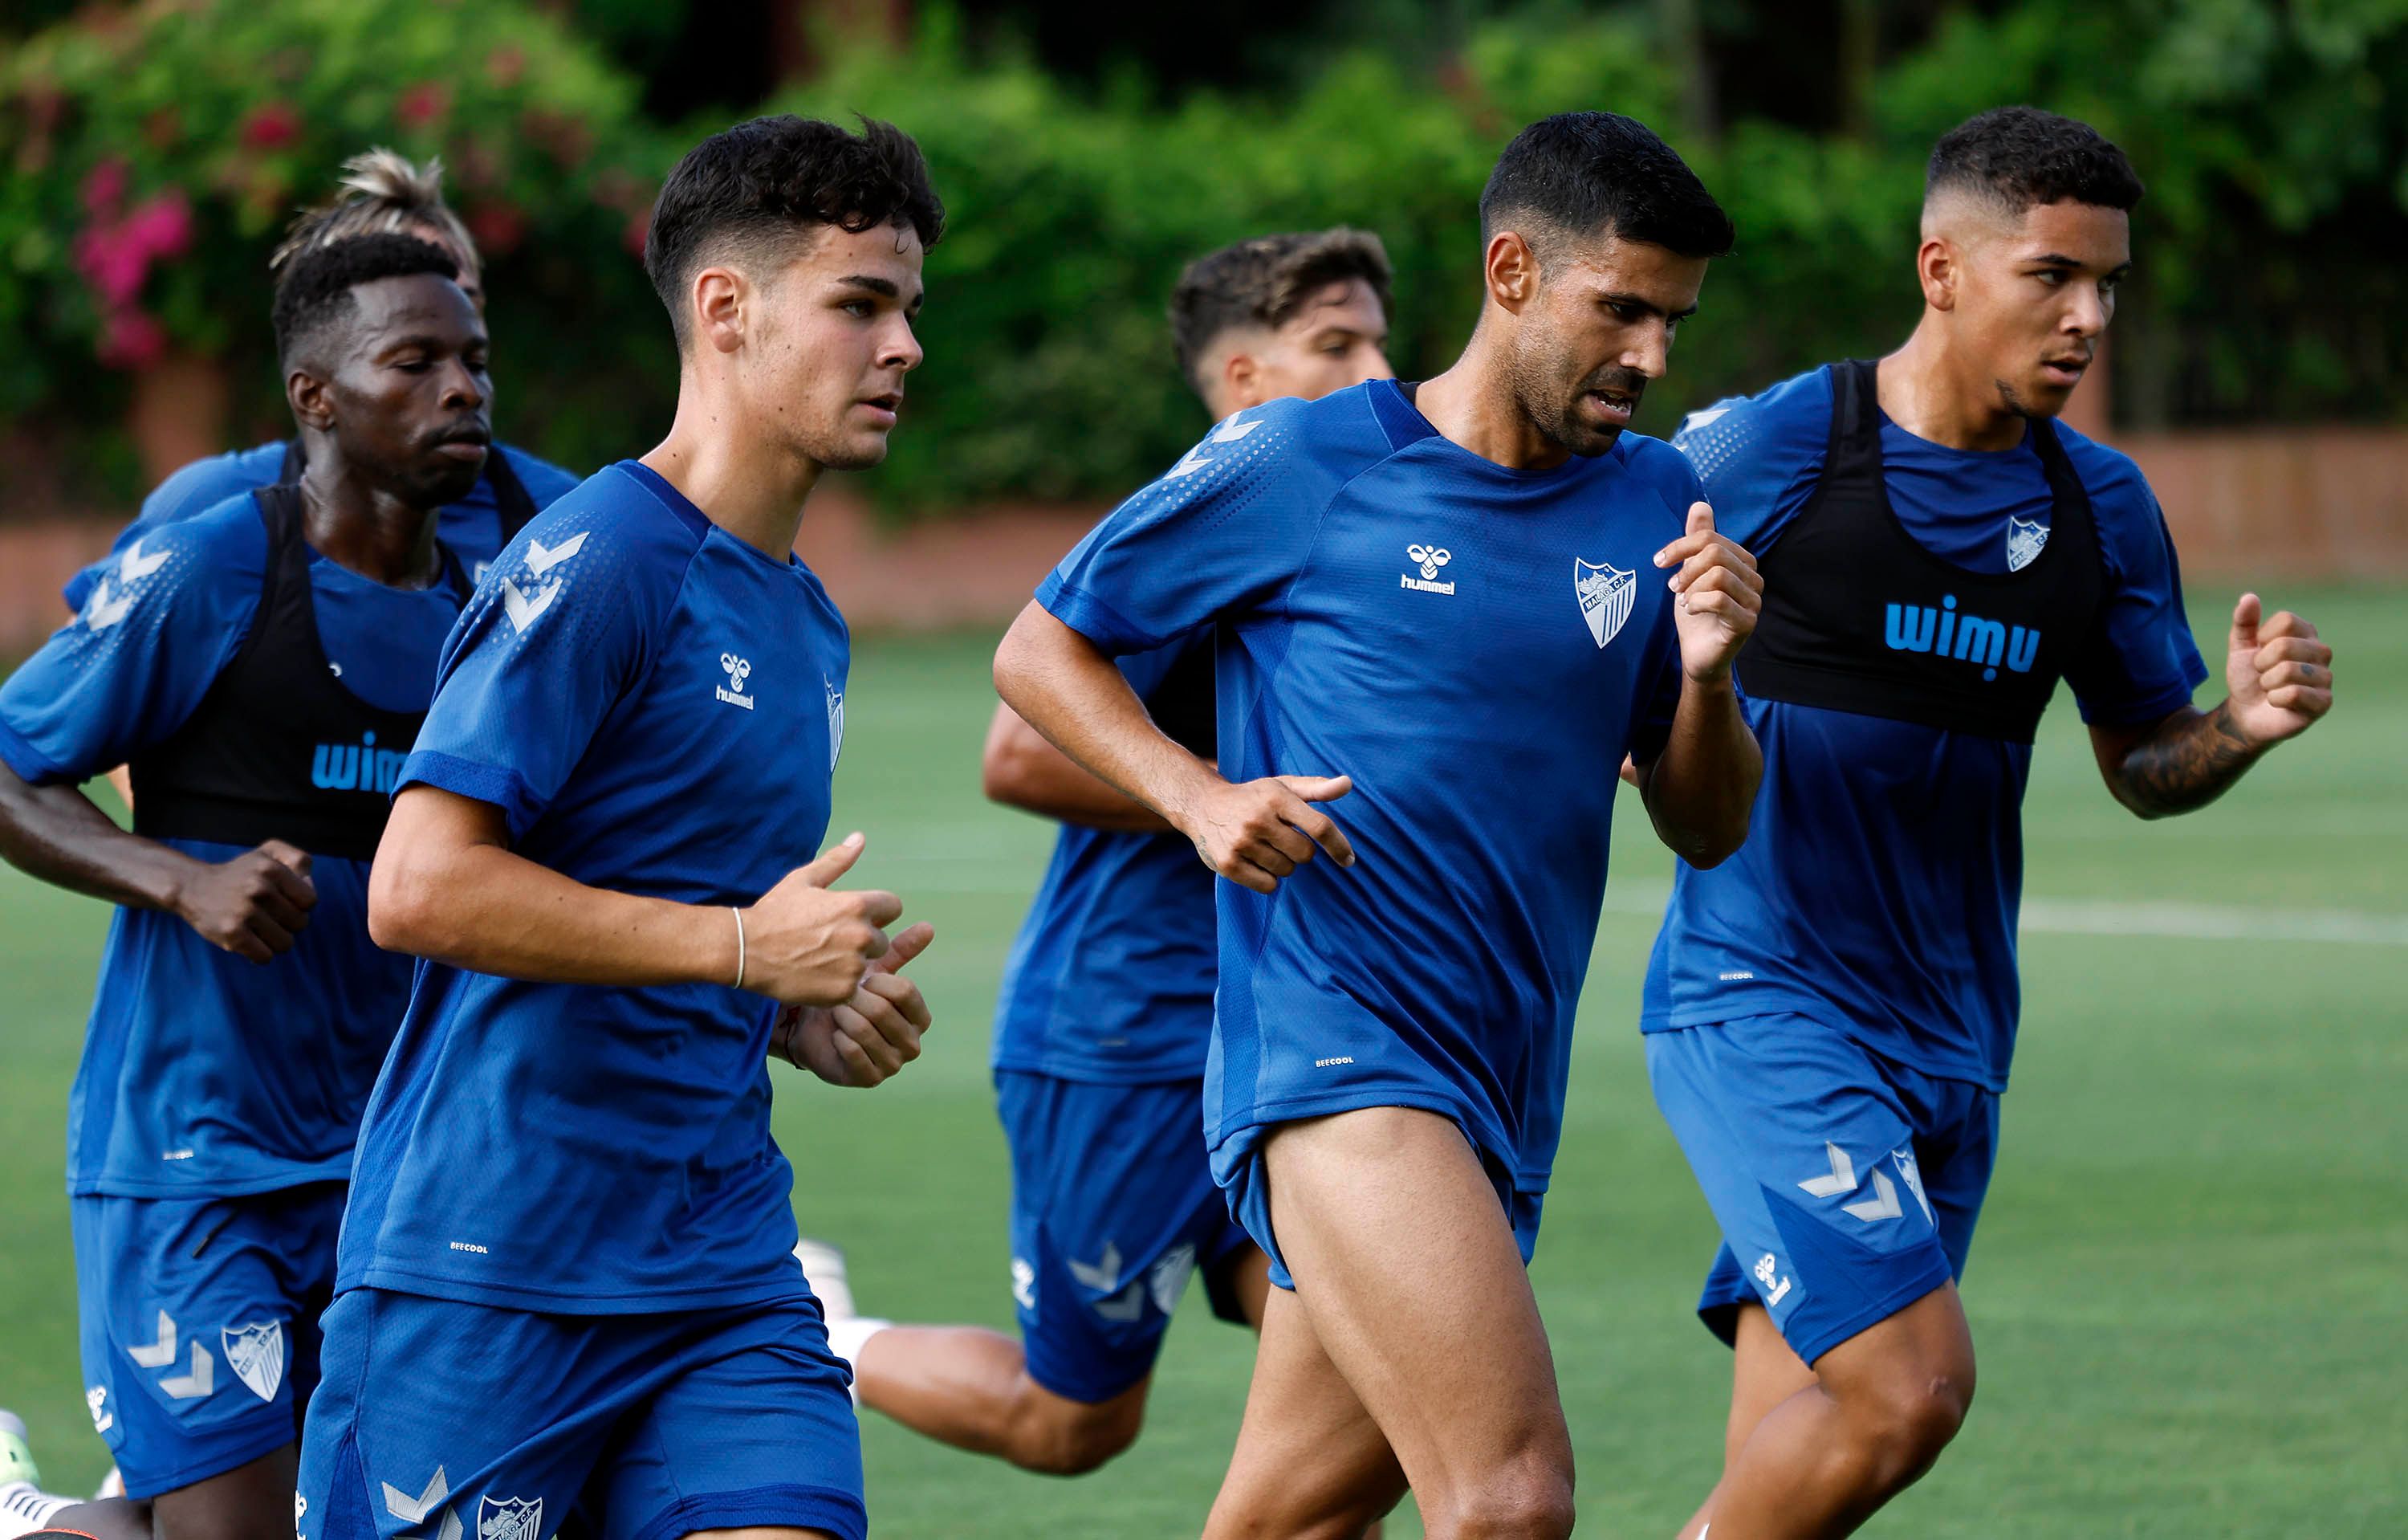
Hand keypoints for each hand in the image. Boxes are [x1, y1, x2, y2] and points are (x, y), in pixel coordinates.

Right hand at [172, 840, 314, 962]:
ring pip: (285, 943)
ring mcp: (244, 912)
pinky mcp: (231, 933)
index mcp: (271, 868)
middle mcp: (259, 888)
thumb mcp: (269, 853)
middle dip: (288, 924)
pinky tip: (249, 941)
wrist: (192, 887)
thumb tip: (310, 884)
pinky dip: (260, 954)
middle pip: (300, 924)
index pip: (310, 901)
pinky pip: (265, 957)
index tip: (285, 902)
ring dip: (275, 941)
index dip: (301, 906)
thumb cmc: (241, 873)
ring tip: (260, 929)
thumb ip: (299, 861)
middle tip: (269, 916)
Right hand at [737, 833, 902, 1006]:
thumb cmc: (775, 912)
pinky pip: (854, 988)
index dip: (876, 913)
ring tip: (820, 960)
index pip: (893, 908)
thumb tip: (860, 839)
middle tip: (830, 942)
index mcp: (857, 906)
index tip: (853, 918)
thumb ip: (837, 861)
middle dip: (863, 941)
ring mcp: (854, 966)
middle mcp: (861, 936)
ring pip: (868, 965)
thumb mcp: (803, 880)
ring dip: (851, 964)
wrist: (746, 950)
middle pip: (881, 940)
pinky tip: (817, 977)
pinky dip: (839, 985)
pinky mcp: (843, 991)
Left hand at [774, 921, 934, 1085]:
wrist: (817, 1030)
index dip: (877, 981)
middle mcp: (913, 1044)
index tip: (860, 978)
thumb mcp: (874, 972)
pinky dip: (839, 1037)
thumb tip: (929, 926)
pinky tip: (834, 1033)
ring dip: (844, 1016)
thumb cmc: (852, 999)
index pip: (905, 991)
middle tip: (840, 993)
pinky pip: (853, 1052)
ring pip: (866, 1031)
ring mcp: (893, 1064)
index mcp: (920, 1018)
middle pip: (884, 1011)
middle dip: (856, 999)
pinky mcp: (870, 1079)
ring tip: (835, 1008)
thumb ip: (901, 951)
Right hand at [1176, 774, 1355, 894]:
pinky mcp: (1228, 864)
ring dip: (1282, 864)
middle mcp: (1258, 819)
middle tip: (1281, 838)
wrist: (1202, 805)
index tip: (1349, 859)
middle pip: (1305, 854)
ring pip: (1286, 871)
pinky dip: (1267, 878)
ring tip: (1263, 847)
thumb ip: (1317, 788)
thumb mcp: (1282, 787)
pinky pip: (1268, 886)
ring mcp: (1241, 843)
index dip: (1338, 845)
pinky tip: (1254, 861)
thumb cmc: (1253, 797)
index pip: (1319, 826)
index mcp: (1277, 797)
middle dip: (1299, 851)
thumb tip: (1348, 784)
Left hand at [1653, 502, 1761, 683]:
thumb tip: (1699, 504)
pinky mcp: (1747, 623)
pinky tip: (1691, 611)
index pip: (1711, 538)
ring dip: (1691, 588)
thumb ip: (1697, 541)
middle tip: (1674, 587)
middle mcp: (1754, 578)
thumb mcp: (1691, 572)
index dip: (1680, 546)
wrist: (1698, 654)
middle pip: (1715, 553)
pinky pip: (1719, 600)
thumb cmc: (1695, 613)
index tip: (1659, 562)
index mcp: (1743, 562)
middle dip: (1686, 568)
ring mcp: (1754, 601)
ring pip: (1718, 575)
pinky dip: (1696, 603)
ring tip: (1683, 601)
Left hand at [2223, 593, 2331, 746]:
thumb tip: (2249, 597)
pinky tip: (2278, 702)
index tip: (2259, 651)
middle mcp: (2321, 651)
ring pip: (2289, 670)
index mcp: (2305, 633)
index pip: (2287, 621)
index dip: (2263, 639)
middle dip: (2262, 663)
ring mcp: (2326, 677)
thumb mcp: (2240, 647)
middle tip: (2263, 674)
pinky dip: (2275, 699)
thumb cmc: (2248, 676)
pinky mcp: (2324, 702)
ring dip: (2268, 683)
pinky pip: (2293, 694)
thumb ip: (2244, 622)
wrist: (2246, 712)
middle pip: (2286, 645)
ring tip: (2271, 688)